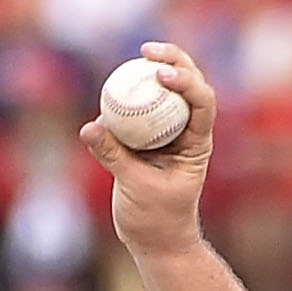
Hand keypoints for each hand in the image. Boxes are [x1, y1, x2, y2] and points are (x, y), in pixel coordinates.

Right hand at [78, 40, 219, 260]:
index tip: (160, 74)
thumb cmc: (156, 219)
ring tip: (138, 53)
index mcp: (196, 143)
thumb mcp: (135, 187)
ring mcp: (166, 133)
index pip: (201, 102)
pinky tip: (114, 83)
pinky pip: (137, 108)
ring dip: (153, 69)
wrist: (155, 240)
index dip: (186, 81)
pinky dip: (128, 94)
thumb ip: (113, 155)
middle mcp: (186, 132)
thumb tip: (89, 128)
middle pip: (188, 85)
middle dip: (174, 60)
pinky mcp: (145, 138)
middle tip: (147, 50)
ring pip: (164, 92)